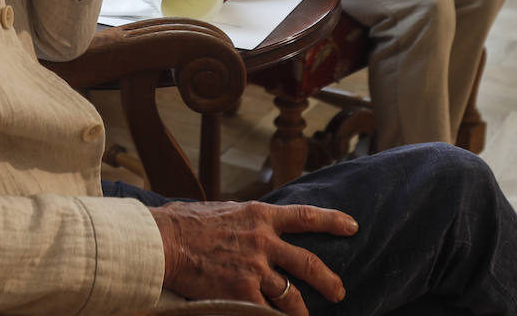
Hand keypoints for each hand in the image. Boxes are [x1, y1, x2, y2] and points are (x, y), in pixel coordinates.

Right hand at [149, 201, 356, 315]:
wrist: (164, 240)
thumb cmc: (184, 223)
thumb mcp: (223, 210)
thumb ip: (243, 220)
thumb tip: (248, 222)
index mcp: (259, 215)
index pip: (305, 216)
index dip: (332, 220)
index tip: (351, 225)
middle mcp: (263, 241)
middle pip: (307, 262)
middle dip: (328, 279)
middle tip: (339, 291)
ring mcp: (254, 268)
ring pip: (290, 294)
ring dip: (301, 310)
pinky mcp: (241, 291)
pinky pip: (265, 312)